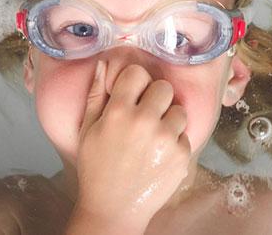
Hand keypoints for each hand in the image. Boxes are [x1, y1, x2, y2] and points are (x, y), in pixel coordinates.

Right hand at [68, 61, 190, 232]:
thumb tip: (102, 63)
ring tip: (155, 135)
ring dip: (169, 119)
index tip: (133, 93)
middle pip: (164, 87)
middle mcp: (144, 122)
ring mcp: (166, 139)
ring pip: (179, 110)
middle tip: (147, 114)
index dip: (136, 82)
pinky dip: (175, 143)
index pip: (138, 73)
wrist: (113, 208)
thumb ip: (95, 95)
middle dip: (156, 98)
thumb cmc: (96, 168)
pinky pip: (185, 135)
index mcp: (118, 112)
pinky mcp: (182, 155)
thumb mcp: (87, 130)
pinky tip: (159, 154)